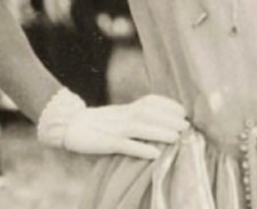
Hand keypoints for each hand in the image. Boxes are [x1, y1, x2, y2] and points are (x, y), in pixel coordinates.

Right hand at [41, 94, 188, 159]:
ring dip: (159, 132)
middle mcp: (122, 116)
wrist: (69, 125)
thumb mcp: (120, 116)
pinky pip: (124, 146)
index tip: (183, 111)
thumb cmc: (99, 123)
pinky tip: (154, 153)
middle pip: (148, 113)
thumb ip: (138, 117)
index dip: (168, 105)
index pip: (150, 102)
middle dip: (169, 119)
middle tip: (186, 126)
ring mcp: (113, 129)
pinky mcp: (104, 143)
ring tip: (177, 137)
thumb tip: (164, 122)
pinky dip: (140, 149)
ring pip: (139, 128)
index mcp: (126, 108)